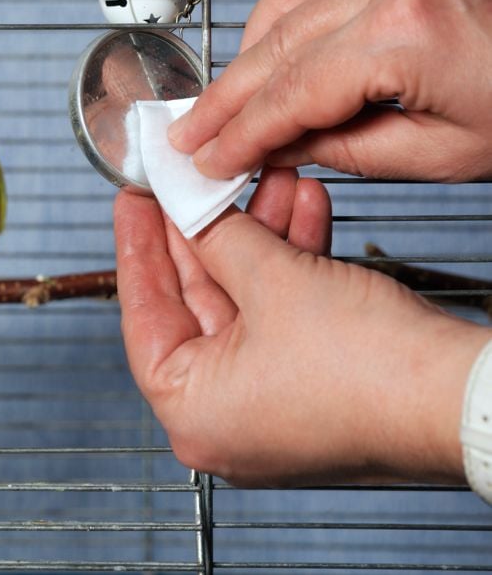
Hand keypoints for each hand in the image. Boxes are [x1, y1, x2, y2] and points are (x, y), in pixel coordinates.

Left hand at [114, 167, 490, 486]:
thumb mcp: (274, 282)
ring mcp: (267, 401)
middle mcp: (222, 415)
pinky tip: (302, 207)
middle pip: (196, 301)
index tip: (133, 201)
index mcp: (191, 411)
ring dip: (259, 235)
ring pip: (246, 299)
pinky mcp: (308, 383)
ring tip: (265, 176)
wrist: (464, 396)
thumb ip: (217, 237)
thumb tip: (186, 207)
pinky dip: (290, 263)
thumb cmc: (370, 368)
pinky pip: (281, 313)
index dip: (137, 246)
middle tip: (192, 181)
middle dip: (207, 229)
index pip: (144, 314)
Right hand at [167, 0, 491, 182]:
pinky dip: (276, 18)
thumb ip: (343, 150)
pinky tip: (264, 52)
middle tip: (190, 138)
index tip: (207, 160)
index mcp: (407, 36)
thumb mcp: (440, 155)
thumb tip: (277, 148)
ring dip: (244, 59)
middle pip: (275, 49)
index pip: (291, 94)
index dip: (240, 134)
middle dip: (225, 100)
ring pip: (282, 6)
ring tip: (223, 106)